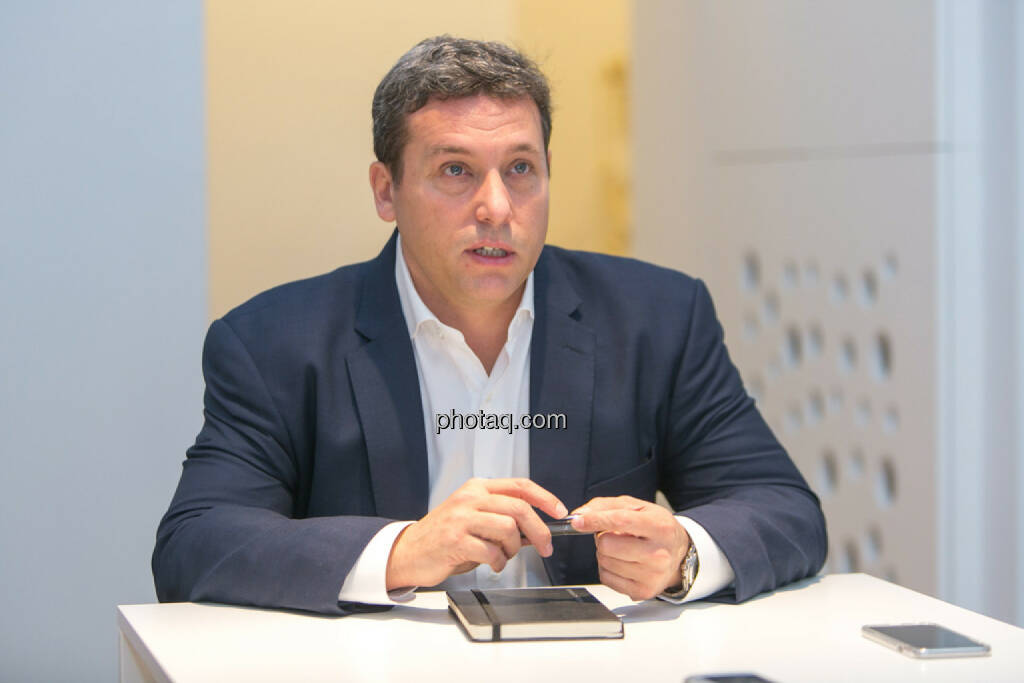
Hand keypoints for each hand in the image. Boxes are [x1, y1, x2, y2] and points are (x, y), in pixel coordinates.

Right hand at [385, 478, 567, 589]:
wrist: (409, 552)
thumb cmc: (444, 537)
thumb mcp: (474, 519)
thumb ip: (502, 520)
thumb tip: (536, 530)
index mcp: (477, 488)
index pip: (520, 485)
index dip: (545, 498)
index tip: (559, 511)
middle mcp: (469, 498)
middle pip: (519, 508)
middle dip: (539, 531)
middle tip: (544, 547)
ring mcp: (461, 518)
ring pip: (508, 528)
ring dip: (513, 549)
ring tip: (503, 556)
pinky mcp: (455, 540)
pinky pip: (491, 551)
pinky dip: (498, 562)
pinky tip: (490, 564)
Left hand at [570, 495, 689, 600]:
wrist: (679, 553)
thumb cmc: (656, 528)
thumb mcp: (638, 507)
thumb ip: (606, 505)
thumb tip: (581, 514)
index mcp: (659, 526)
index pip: (621, 521)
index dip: (595, 520)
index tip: (578, 521)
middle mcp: (659, 553)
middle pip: (607, 544)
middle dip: (602, 537)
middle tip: (615, 535)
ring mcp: (652, 575)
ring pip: (604, 561)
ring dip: (605, 553)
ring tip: (622, 548)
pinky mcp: (642, 591)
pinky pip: (605, 578)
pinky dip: (608, 568)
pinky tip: (623, 562)